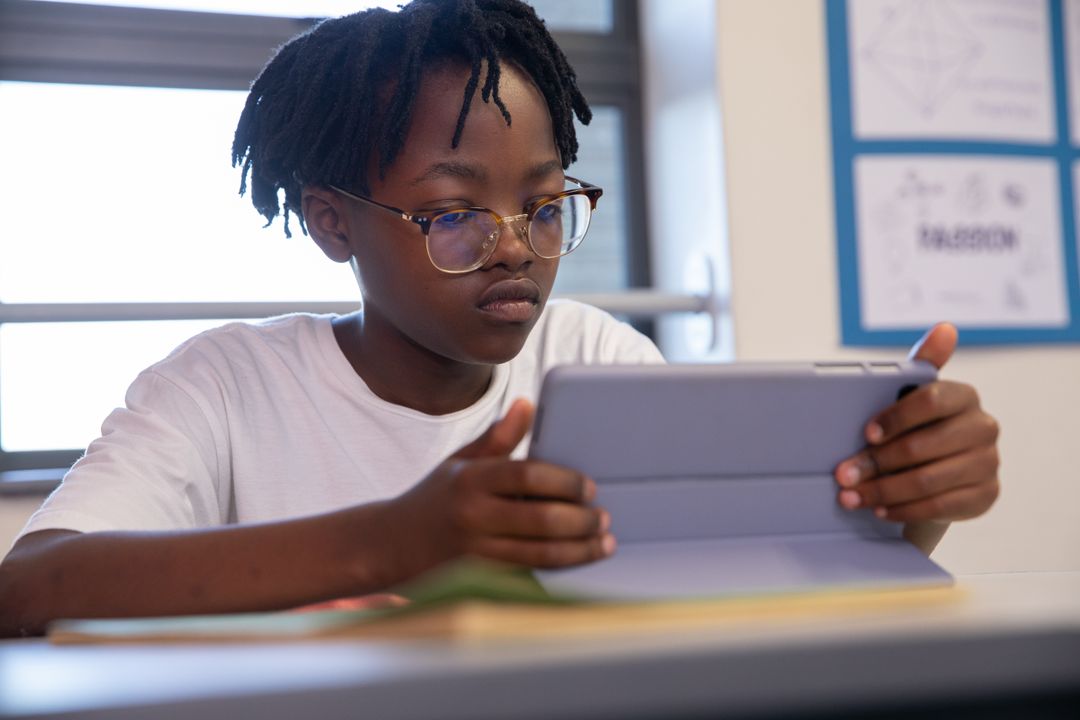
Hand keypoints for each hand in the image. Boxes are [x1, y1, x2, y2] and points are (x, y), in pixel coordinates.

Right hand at [387, 398, 614, 574]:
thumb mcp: (460, 462)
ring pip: (540, 554)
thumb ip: (498, 437)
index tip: (588, 487)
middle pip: (540, 518)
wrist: (389, 544)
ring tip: (602, 542)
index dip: (564, 481)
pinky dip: (558, 570)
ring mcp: (474, 552)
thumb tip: (527, 404)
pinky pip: (528, 575)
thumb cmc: (434, 498)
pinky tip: (578, 562)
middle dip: (581, 520)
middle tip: (603, 517)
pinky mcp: (479, 579)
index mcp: (471, 479)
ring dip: (579, 550)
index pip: (527, 475)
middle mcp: (472, 515)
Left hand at [834, 323, 999, 524]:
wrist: (947, 471)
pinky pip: (939, 507)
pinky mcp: (985, 496)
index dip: (896, 417)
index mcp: (964, 397)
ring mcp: (988, 463)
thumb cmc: (923, 427)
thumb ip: (922, 364)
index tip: (865, 433)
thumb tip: (944, 329)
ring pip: (927, 480)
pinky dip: (903, 510)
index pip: (932, 401)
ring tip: (852, 495)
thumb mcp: (916, 396)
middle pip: (922, 447)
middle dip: (875, 462)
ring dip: (882, 490)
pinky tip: (880, 508)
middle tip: (843, 474)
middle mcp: (983, 428)